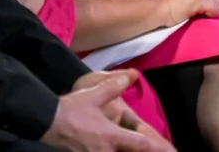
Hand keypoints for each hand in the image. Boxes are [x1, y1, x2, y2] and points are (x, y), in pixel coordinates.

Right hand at [45, 71, 175, 150]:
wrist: (46, 121)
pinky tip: (116, 149)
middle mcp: (106, 151)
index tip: (172, 151)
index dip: (159, 148)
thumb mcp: (94, 94)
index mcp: (111, 136)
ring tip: (140, 148)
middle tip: (165, 151)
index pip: (141, 144)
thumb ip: (115, 85)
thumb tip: (133, 74)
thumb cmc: (72, 109)